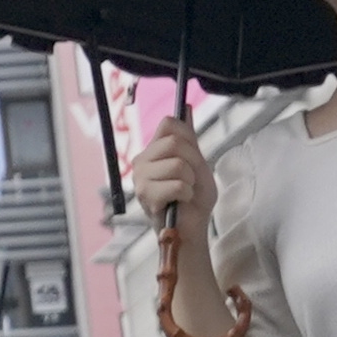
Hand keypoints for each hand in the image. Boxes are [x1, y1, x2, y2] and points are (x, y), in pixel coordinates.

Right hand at [124, 111, 213, 243]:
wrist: (191, 229)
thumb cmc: (193, 199)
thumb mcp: (197, 163)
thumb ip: (189, 137)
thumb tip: (184, 107)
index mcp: (153, 151)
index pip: (168, 123)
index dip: (187, 137)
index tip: (192, 157)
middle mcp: (141, 161)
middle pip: (175, 142)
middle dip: (193, 162)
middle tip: (189, 179)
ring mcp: (140, 178)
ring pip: (178, 164)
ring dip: (190, 181)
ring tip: (184, 192)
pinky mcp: (145, 195)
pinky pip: (178, 184)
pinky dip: (187, 194)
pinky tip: (180, 201)